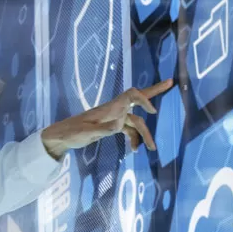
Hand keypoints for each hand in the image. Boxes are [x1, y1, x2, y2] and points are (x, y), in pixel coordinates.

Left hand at [40, 79, 173, 158]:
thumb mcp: (86, 133)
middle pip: (137, 99)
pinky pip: (128, 130)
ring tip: (152, 149)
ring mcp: (113, 118)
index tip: (152, 111)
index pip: (130, 95)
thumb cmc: (71, 133)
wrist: (61, 137)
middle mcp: (114, 110)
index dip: (143, 99)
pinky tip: (134, 149)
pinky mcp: (111, 126)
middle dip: (154, 91)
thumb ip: (103, 129)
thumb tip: (119, 126)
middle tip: (171, 82)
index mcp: (109, 108)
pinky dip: (134, 138)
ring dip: (145, 134)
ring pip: (136, 122)